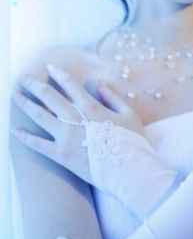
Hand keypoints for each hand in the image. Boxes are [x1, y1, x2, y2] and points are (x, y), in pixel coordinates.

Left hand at [11, 64, 143, 183]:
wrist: (130, 172)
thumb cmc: (133, 142)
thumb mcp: (128, 113)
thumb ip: (111, 96)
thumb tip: (99, 81)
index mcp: (91, 107)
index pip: (70, 85)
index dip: (58, 73)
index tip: (48, 66)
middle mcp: (75, 120)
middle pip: (49, 97)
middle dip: (34, 85)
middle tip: (22, 77)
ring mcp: (66, 138)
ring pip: (40, 116)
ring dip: (25, 104)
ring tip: (14, 95)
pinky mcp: (61, 156)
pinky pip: (38, 145)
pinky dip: (25, 137)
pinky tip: (14, 130)